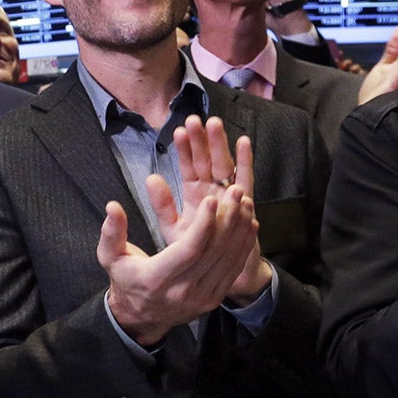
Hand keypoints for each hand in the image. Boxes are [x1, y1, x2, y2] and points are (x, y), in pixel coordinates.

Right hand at [98, 189, 259, 346]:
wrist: (141, 316)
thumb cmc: (126, 280)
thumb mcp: (110, 257)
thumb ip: (112, 231)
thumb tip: (113, 207)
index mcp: (157, 279)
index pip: (189, 250)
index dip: (203, 224)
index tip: (212, 200)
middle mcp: (183, 291)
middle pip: (214, 251)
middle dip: (228, 218)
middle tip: (236, 192)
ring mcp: (202, 297)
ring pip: (228, 258)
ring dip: (240, 228)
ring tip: (245, 201)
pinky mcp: (215, 298)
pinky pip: (233, 268)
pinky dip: (243, 245)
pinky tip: (249, 224)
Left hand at [169, 116, 269, 301]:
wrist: (219, 277)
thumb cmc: (194, 254)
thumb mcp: (173, 230)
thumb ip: (162, 206)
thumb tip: (150, 178)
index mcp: (194, 196)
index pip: (189, 168)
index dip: (185, 150)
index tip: (178, 130)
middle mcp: (213, 193)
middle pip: (208, 161)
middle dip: (203, 140)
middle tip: (196, 119)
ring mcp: (230, 199)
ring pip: (225, 167)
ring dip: (221, 145)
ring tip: (214, 124)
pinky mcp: (246, 208)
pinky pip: (247, 182)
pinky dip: (245, 163)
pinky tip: (244, 143)